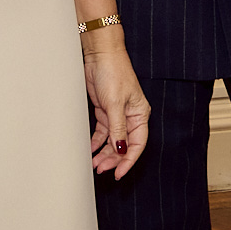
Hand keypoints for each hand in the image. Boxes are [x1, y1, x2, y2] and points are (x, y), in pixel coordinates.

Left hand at [82, 41, 149, 179]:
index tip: (118, 173)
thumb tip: (120, 150)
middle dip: (113, 159)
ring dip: (104, 153)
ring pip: (112, 141)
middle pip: (123, 145)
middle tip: (101, 169)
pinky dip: (96, 142)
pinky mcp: (105, 111)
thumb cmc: (113, 73)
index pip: (137, 144)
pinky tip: (90, 150)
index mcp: (140, 115)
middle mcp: (130, 117)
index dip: (128, 161)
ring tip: (94, 164)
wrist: (100, 55)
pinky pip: (102, 133)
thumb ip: (117, 129)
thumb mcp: (115, 104)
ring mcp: (117, 114)